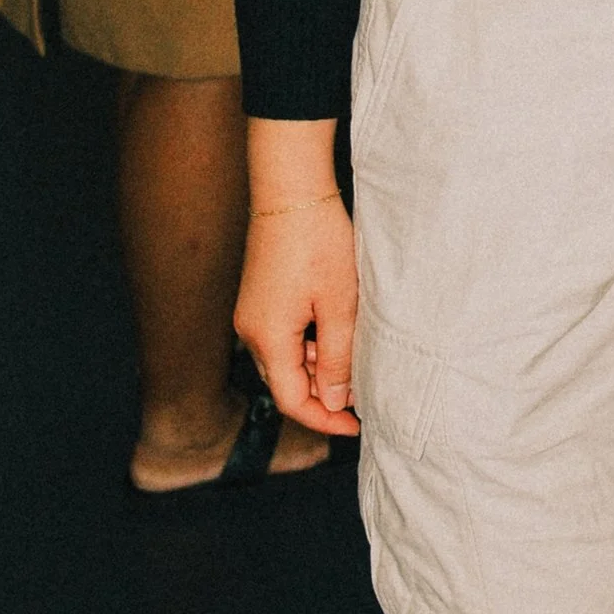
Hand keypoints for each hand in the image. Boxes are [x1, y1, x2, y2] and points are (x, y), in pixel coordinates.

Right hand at [235, 176, 360, 437]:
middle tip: (362, 395)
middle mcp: (250, 332)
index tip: (358, 425)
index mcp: (268, 339)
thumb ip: (338, 358)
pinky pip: (282, 338)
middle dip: (323, 395)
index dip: (326, 419)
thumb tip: (337, 401)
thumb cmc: (319, 241)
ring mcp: (251, 314)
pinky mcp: (259, 298)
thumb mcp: (339, 304)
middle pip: (285, 384)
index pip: (293, 401)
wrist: (291, 188)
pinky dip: (308, 345)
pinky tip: (335, 330)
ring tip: (354, 356)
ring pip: (284, 361)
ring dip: (318, 367)